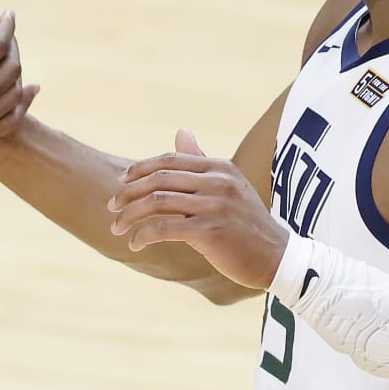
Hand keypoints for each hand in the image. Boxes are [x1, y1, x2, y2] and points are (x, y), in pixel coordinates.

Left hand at [107, 129, 287, 289]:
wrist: (277, 257)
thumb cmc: (247, 224)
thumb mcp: (228, 186)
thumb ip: (202, 161)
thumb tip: (181, 131)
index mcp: (220, 167)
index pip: (170, 159)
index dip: (140, 169)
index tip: (121, 182)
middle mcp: (217, 181)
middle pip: (159, 179)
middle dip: (128, 192)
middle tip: (111, 205)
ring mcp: (214, 205)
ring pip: (157, 202)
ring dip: (130, 215)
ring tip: (117, 227)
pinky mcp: (209, 231)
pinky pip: (164, 229)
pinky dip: (143, 235)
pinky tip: (134, 244)